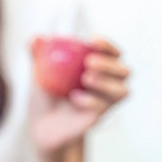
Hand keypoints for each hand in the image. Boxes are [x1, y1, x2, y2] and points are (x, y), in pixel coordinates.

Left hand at [30, 37, 128, 152]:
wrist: (42, 124)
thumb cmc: (45, 93)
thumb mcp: (38, 72)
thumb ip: (37, 54)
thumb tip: (37, 38)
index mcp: (99, 67)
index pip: (112, 53)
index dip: (108, 45)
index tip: (93, 40)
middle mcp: (108, 84)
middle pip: (124, 71)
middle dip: (110, 64)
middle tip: (89, 62)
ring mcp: (105, 102)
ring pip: (122, 91)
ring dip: (107, 83)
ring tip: (86, 78)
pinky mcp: (99, 117)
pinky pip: (103, 108)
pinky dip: (91, 100)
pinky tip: (74, 97)